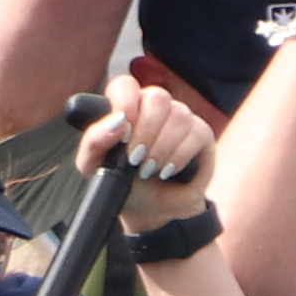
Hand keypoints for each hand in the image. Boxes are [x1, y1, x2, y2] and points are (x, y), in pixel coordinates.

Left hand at [86, 83, 220, 197]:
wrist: (149, 210)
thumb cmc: (121, 181)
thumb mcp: (93, 166)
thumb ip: (94, 141)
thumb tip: (116, 122)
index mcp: (127, 106)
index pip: (126, 85)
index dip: (125, 103)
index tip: (122, 132)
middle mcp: (154, 107)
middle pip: (158, 97)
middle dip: (145, 133)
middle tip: (134, 159)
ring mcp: (180, 118)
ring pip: (178, 114)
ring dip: (160, 148)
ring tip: (148, 169)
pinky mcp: (202, 133)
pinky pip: (196, 133)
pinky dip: (178, 156)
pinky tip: (167, 171)